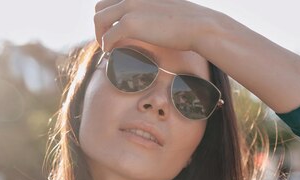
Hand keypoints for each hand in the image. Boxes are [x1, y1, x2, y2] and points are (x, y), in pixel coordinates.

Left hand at [94, 0, 218, 52]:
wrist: (200, 26)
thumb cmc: (189, 22)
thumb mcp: (167, 8)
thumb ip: (152, 11)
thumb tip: (150, 21)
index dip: (109, 15)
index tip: (112, 30)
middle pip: (100, 7)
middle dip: (100, 25)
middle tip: (107, 39)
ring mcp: (130, 7)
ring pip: (99, 19)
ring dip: (100, 35)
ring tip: (107, 47)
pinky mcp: (131, 23)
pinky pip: (108, 36)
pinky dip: (106, 46)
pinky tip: (111, 52)